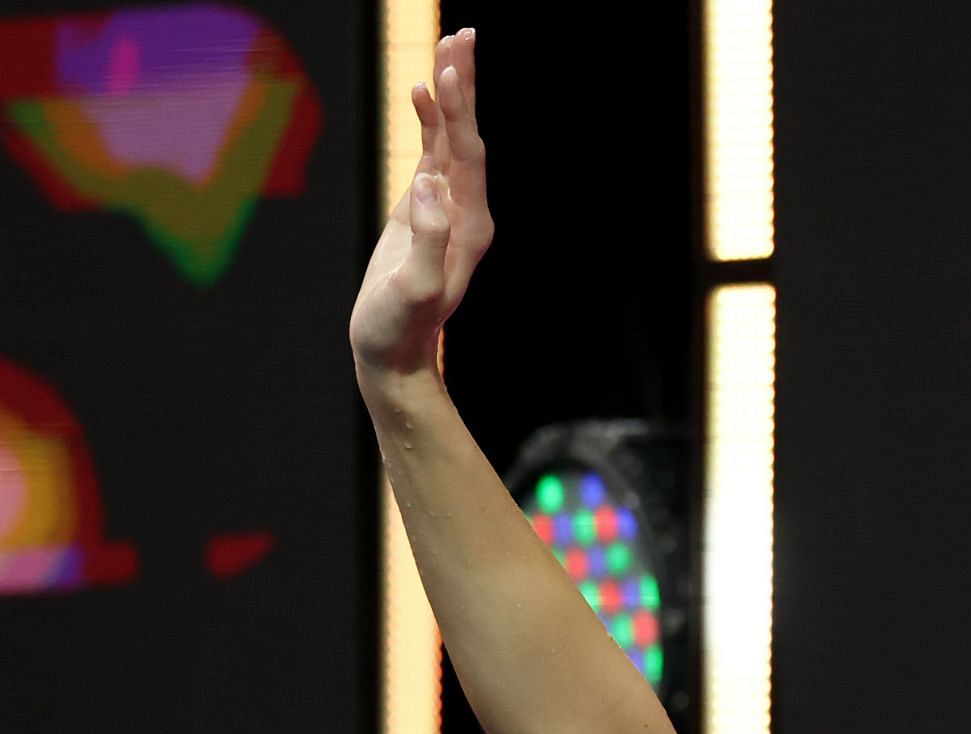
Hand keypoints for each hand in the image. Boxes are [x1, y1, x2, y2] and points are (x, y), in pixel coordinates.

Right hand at [349, 30, 493, 378]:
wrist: (395, 353)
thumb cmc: (401, 328)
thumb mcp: (414, 289)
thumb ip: (426, 240)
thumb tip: (429, 186)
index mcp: (469, 225)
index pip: (467, 156)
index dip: (458, 113)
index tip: (448, 71)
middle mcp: (466, 211)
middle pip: (467, 137)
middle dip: (464, 88)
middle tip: (464, 37)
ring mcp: (447, 209)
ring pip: (452, 140)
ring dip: (451, 96)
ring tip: (449, 48)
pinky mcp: (424, 210)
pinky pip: (432, 155)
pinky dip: (429, 122)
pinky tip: (423, 91)